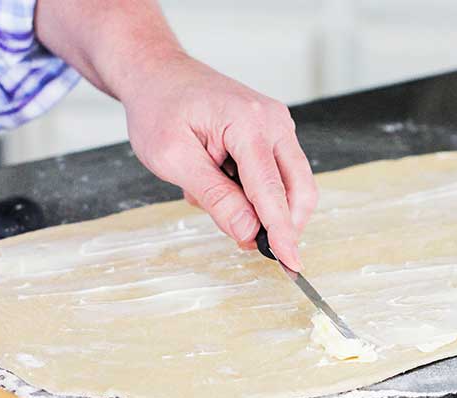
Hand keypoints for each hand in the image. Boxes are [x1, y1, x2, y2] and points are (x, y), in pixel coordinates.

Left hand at [119, 52, 316, 270]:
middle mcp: (273, 121)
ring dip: (262, 206)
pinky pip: (278, 174)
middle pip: (299, 188)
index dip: (281, 231)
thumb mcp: (174, 159)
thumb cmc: (159, 109)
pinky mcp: (273, 132)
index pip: (272, 189)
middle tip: (246, 243)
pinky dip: (257, 191)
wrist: (158, 74)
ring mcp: (277, 125)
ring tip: (214, 195)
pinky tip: (221, 181)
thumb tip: (247, 232)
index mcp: (248, 122)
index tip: (292, 263)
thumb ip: (214, 196)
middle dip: (282, 223)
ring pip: (292, 184)